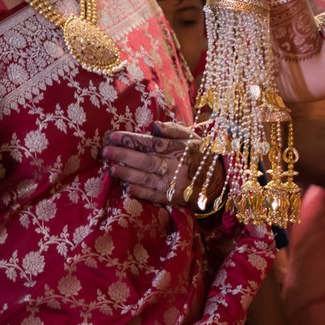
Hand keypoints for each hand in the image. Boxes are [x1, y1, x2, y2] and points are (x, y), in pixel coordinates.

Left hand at [103, 121, 223, 207]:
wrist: (218, 179)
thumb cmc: (199, 154)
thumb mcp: (192, 137)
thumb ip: (174, 130)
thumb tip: (154, 126)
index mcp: (181, 149)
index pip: (152, 143)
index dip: (132, 140)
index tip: (114, 136)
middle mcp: (177, 166)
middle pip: (147, 160)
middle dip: (125, 156)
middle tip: (106, 152)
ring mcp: (175, 184)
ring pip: (148, 178)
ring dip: (128, 174)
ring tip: (112, 169)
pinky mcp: (173, 199)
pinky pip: (154, 196)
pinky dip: (140, 192)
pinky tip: (126, 187)